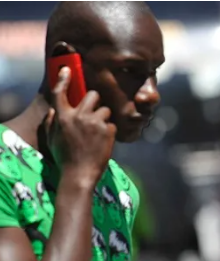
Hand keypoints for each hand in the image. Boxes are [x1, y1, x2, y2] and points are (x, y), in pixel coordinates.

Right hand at [44, 67, 115, 182]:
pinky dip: (109, 132)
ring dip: (103, 119)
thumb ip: (51, 123)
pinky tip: (103, 143)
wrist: (79, 175)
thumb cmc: (64, 158)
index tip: (67, 70)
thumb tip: (54, 110)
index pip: (60, 93)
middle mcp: (78, 116)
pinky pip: (111, 124)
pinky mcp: (108, 131)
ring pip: (105, 110)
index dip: (63, 79)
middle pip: (93, 95)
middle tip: (94, 113)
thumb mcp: (52, 139)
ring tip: (97, 134)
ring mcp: (94, 123)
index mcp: (62, 117)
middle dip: (95, 102)